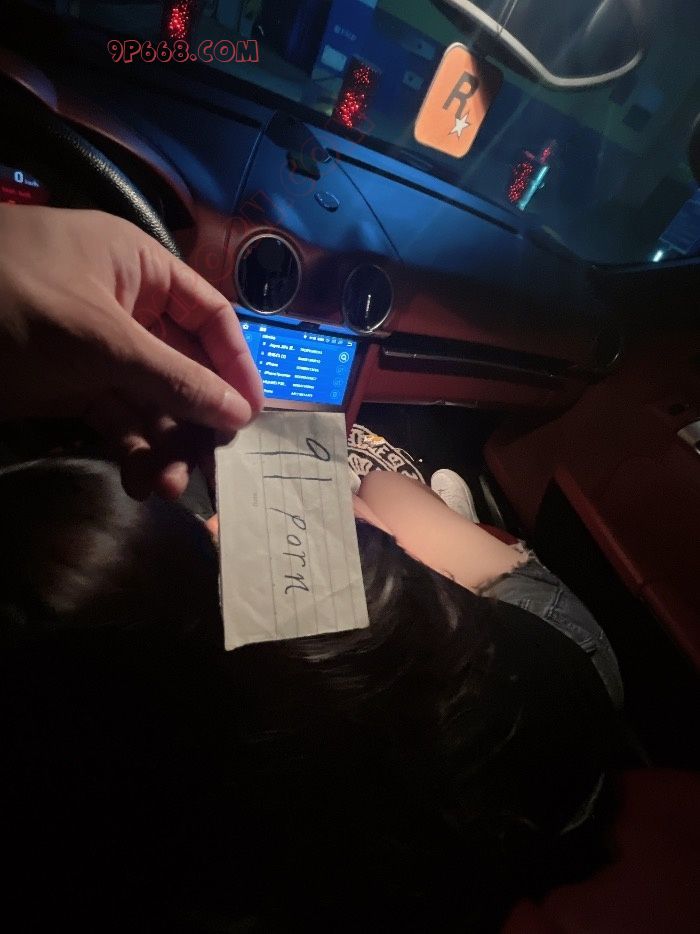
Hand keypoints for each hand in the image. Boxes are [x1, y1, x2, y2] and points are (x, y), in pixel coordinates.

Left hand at [0, 205, 263, 497]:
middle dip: (196, 417)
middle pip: (184, 366)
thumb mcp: (101, 340)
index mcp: (139, 270)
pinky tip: (140, 481)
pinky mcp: (69, 388)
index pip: (209, 316)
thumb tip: (240, 413)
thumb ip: (176, 379)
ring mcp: (96, 351)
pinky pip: (117, 420)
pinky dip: (132, 451)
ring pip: (152, 401)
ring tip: (165, 486)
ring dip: (164, 445)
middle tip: (209, 464)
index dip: (235, 364)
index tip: (252, 416)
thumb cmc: (12, 304)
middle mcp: (126, 308)